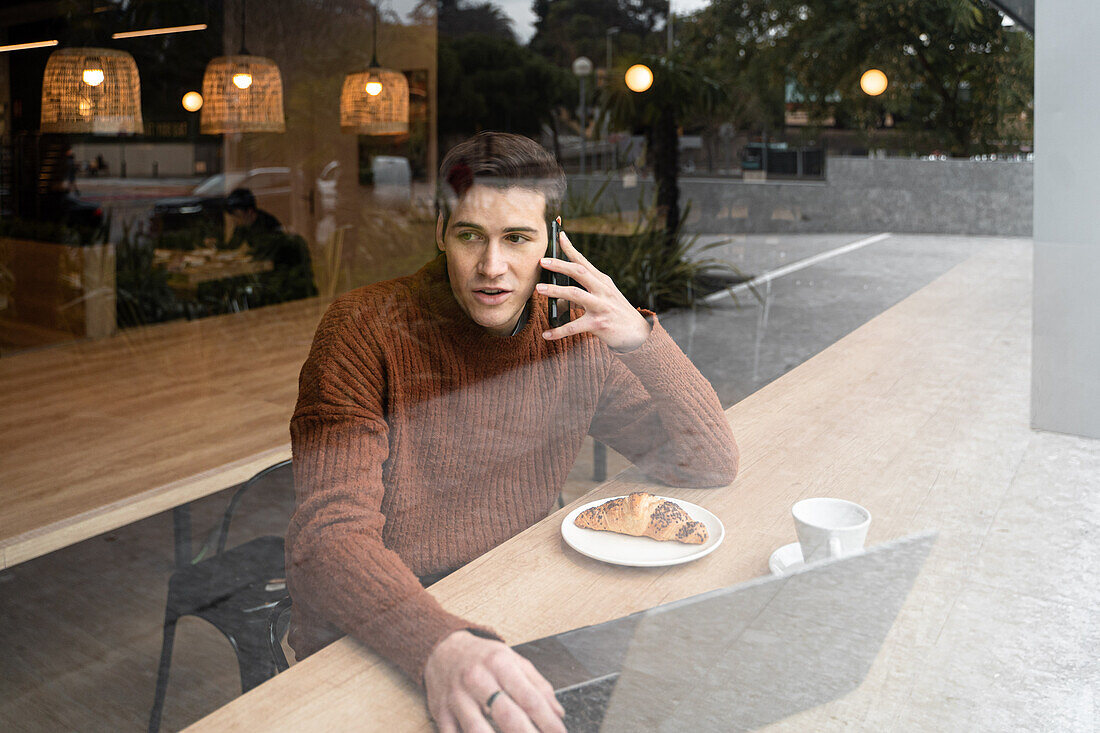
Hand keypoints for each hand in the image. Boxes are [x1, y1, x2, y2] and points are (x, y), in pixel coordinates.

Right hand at [424, 630, 566, 732]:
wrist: (442, 649)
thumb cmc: (482, 657)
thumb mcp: (513, 660)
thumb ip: (538, 685)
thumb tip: (557, 712)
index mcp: (499, 664)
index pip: (529, 697)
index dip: (547, 721)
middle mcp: (478, 679)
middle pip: (506, 715)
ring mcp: (458, 697)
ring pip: (477, 729)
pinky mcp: (441, 713)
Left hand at [537, 226, 651, 351]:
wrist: (638, 334)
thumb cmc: (617, 314)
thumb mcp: (604, 299)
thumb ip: (582, 295)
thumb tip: (559, 299)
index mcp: (603, 282)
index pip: (584, 262)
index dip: (571, 248)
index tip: (560, 235)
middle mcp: (603, 290)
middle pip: (579, 272)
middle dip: (560, 265)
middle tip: (542, 261)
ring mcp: (601, 306)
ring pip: (575, 294)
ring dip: (556, 290)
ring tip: (539, 289)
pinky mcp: (599, 324)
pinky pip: (574, 327)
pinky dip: (559, 330)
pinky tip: (547, 334)